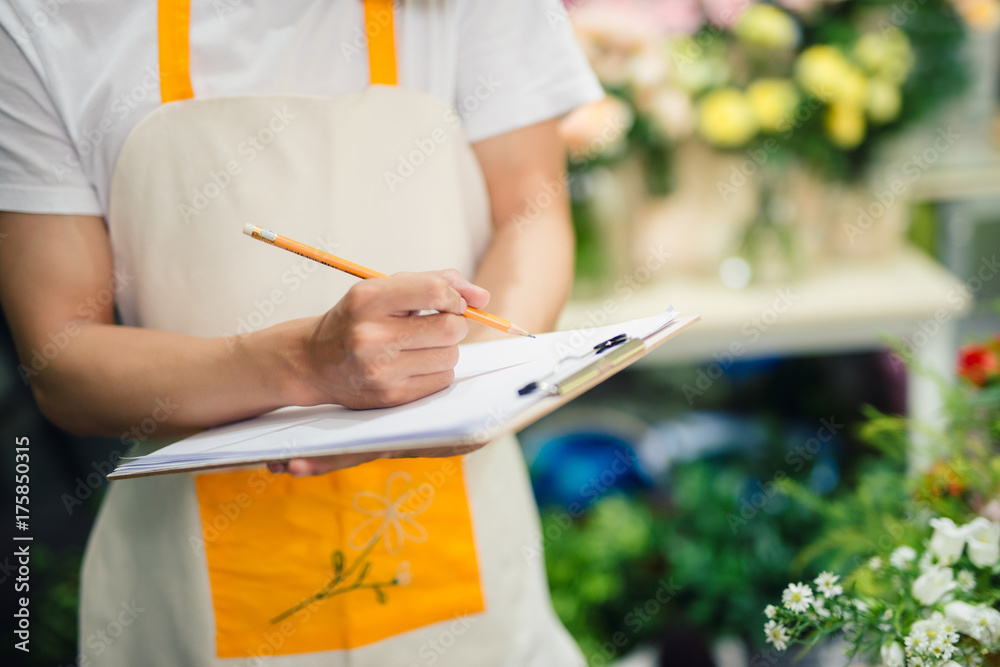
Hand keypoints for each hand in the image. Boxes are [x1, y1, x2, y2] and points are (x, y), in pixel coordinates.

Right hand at [272, 270, 487, 474]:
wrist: (314, 361)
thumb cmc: (357, 320)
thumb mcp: (384, 289)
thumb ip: (434, 283)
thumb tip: (482, 297)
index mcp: (369, 299)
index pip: (434, 291)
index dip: (455, 297)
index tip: (452, 303)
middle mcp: (371, 335)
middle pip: (449, 328)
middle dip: (454, 324)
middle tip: (439, 324)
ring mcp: (380, 370)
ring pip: (450, 356)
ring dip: (445, 349)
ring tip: (420, 346)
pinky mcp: (390, 397)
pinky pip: (441, 380)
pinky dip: (437, 371)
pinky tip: (413, 365)